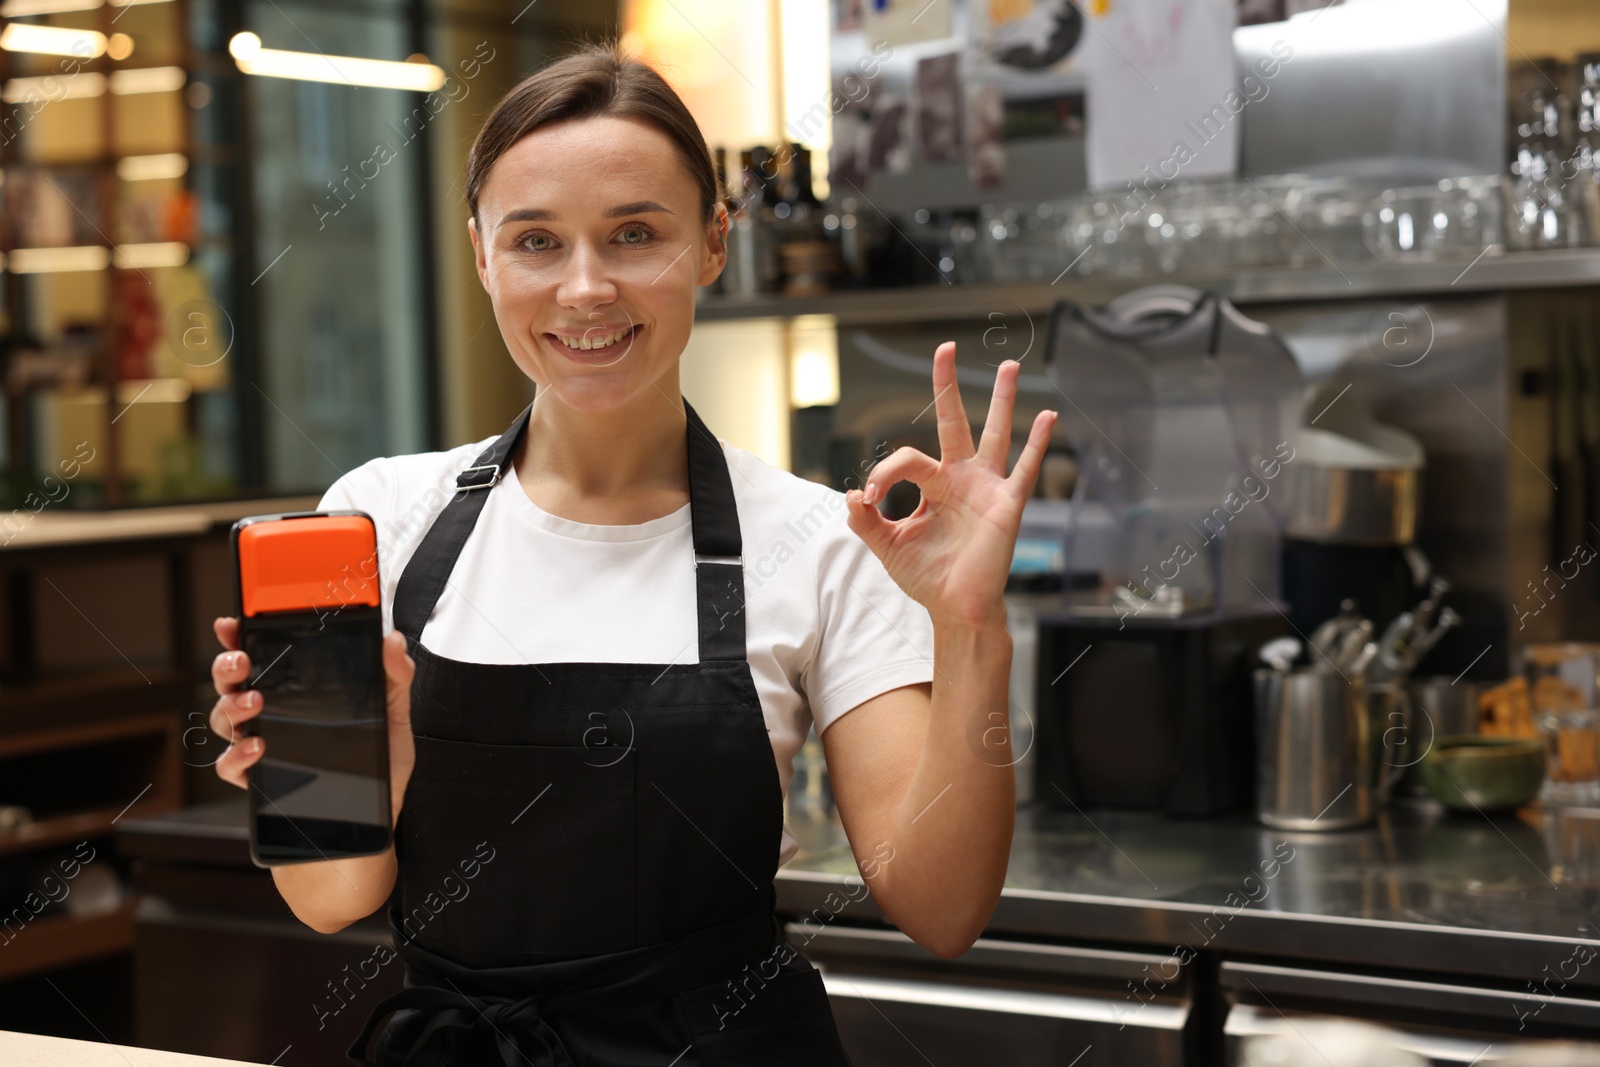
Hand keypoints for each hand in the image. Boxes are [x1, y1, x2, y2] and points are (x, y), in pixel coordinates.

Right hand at [208, 618, 416, 828]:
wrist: (375, 819)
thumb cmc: (379, 765)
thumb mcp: (394, 716)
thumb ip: (394, 676)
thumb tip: (393, 640)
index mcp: (300, 694)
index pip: (265, 658)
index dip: (241, 639)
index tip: (231, 623)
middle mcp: (274, 716)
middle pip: (233, 683)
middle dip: (227, 667)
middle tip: (241, 661)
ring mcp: (261, 748)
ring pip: (224, 719)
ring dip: (231, 707)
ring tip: (254, 702)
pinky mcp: (259, 782)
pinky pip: (229, 766)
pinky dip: (236, 756)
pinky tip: (256, 748)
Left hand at [845, 342, 1056, 628]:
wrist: (956, 609)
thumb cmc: (928, 577)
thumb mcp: (887, 547)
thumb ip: (865, 522)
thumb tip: (848, 494)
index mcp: (933, 485)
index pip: (906, 458)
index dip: (882, 473)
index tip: (866, 500)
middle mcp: (961, 478)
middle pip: (953, 421)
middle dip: (946, 386)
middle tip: (945, 348)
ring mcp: (986, 488)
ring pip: (994, 434)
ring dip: (1001, 399)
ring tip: (1008, 365)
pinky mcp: (1007, 505)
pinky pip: (1026, 469)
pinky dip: (1038, 443)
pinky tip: (1049, 415)